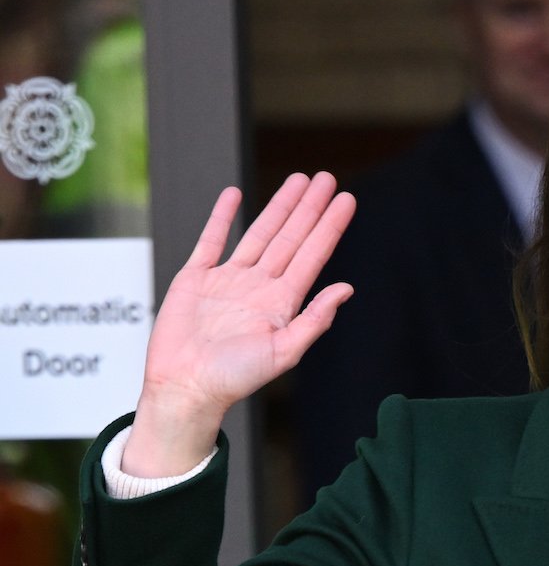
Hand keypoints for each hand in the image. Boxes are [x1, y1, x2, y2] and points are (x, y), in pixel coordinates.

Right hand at [123, 172, 354, 476]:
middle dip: (310, 207)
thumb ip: (315, 319)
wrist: (186, 388)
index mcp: (282, 303)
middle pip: (291, 237)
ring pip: (259, 233)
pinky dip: (222, 217)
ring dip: (279, 206)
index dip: (330, 226)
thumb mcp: (284, 352)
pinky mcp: (195, 278)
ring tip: (298, 181)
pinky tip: (235, 196)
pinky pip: (211, 240)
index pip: (313, 255)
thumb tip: (347, 288)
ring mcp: (228, 279)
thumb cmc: (234, 379)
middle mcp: (259, 287)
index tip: (347, 200)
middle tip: (327, 178)